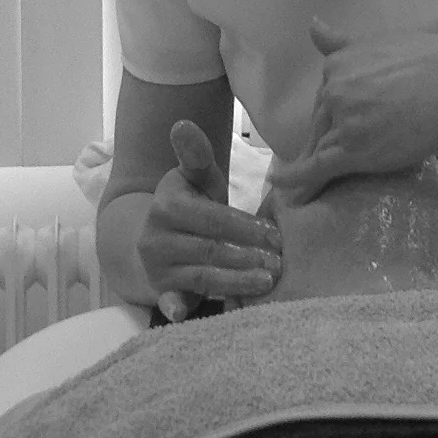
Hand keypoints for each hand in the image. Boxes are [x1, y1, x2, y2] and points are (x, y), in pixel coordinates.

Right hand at [137, 120, 282, 321]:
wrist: (158, 239)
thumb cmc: (193, 204)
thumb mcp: (197, 178)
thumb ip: (196, 155)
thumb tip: (182, 123)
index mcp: (168, 204)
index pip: (214, 217)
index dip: (247, 227)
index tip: (276, 236)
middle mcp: (156, 236)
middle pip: (211, 249)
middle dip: (248, 256)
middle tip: (280, 263)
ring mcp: (156, 267)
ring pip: (202, 276)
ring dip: (236, 282)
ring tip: (268, 282)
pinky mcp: (159, 292)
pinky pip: (170, 302)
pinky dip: (176, 308)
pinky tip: (186, 313)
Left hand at [267, 17, 437, 205]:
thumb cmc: (431, 58)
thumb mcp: (378, 41)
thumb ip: (341, 42)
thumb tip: (312, 26)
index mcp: (336, 65)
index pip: (325, 99)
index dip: (331, 119)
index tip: (336, 131)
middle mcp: (332, 90)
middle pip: (321, 124)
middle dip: (322, 143)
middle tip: (322, 163)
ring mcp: (342, 120)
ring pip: (320, 147)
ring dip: (308, 167)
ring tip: (302, 187)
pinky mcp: (354, 149)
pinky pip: (318, 168)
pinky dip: (299, 182)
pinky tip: (288, 193)